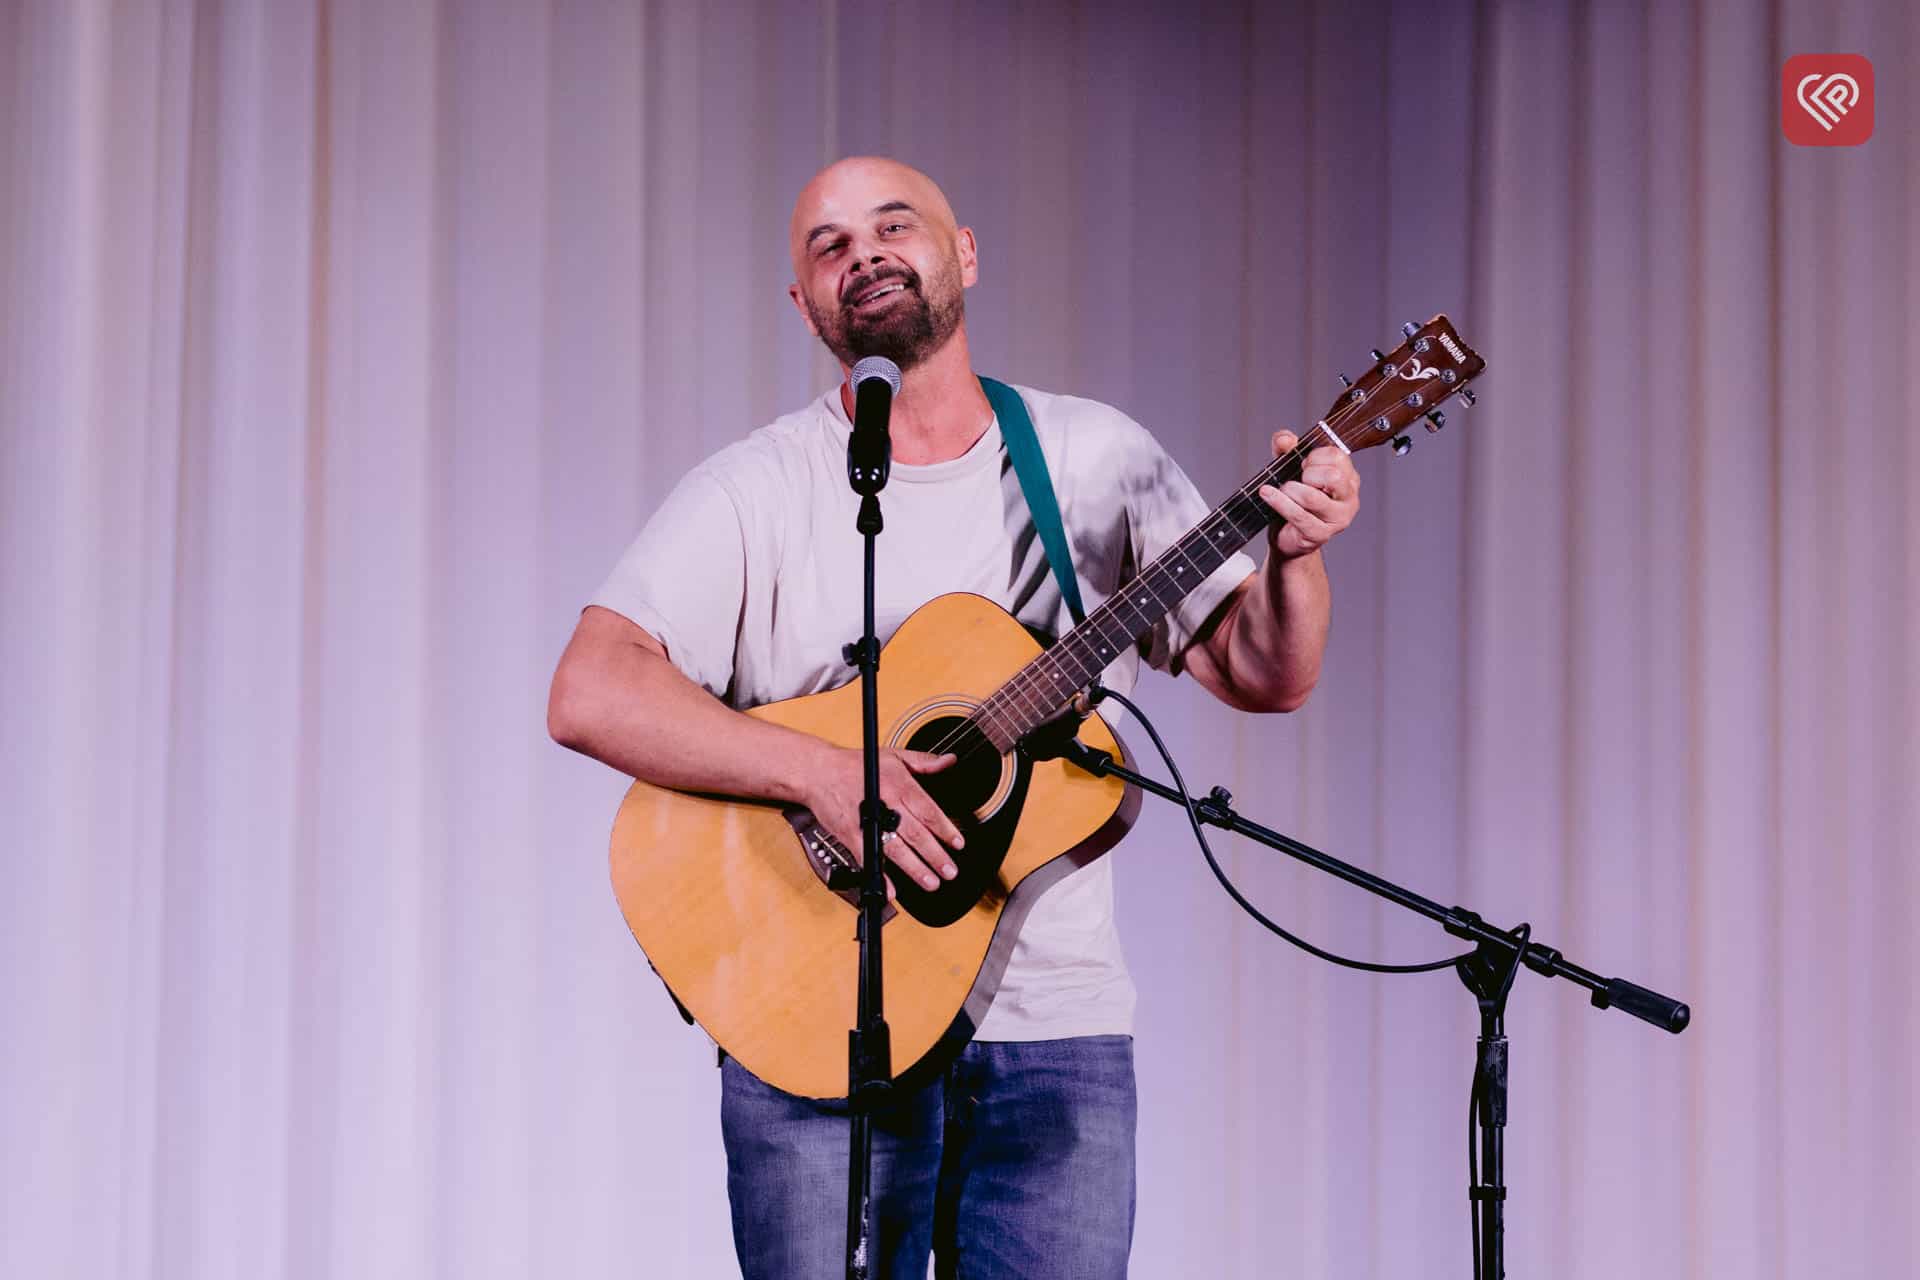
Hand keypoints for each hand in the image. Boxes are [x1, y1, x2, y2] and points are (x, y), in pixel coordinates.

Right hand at [800, 746, 962, 892]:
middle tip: (950, 871)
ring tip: (931, 882)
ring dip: (915, 868)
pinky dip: (880, 875)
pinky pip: (867, 858)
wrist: (818, 772)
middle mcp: (886, 803)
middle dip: (935, 855)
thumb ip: (924, 761)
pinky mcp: (850, 835)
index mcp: (900, 784)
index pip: (929, 811)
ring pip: (896, 848)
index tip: (958, 843)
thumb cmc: (855, 765)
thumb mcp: (894, 755)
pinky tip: (891, 889)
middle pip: (916, 833)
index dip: (946, 829)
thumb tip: (948, 761)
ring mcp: (867, 821)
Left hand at [1256, 429, 1359, 559]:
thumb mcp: (1290, 468)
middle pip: (1333, 476)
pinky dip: (1279, 502)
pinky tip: (1267, 494)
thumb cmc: (1295, 500)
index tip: (1303, 464)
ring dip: (1290, 490)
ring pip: (1313, 498)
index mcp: (1348, 477)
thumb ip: (1287, 449)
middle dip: (1307, 473)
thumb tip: (1284, 439)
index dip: (1314, 456)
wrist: (1288, 536)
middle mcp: (1349, 497)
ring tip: (1283, 490)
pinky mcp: (1321, 534)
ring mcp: (1338, 518)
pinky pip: (1299, 516)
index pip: (1337, 456)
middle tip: (1297, 479)